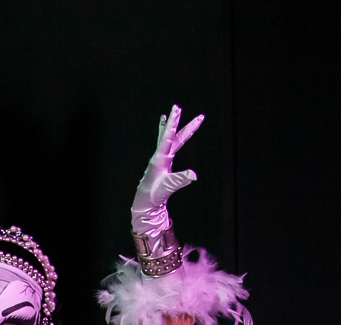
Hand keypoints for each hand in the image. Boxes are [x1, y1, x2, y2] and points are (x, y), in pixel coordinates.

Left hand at [130, 104, 202, 235]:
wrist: (145, 202)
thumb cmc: (155, 195)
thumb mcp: (168, 187)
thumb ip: (181, 180)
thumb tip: (194, 175)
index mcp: (160, 159)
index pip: (168, 138)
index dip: (172, 125)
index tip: (175, 112)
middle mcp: (159, 156)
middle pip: (169, 134)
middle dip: (174, 121)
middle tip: (177, 106)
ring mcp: (161, 157)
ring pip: (169, 137)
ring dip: (173, 124)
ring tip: (174, 111)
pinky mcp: (163, 161)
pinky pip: (167, 143)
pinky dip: (168, 134)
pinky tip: (167, 128)